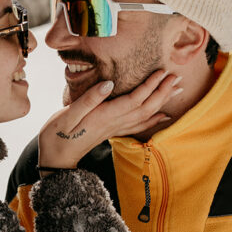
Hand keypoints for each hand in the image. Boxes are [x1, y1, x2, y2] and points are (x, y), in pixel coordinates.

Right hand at [37, 69, 181, 170]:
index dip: (150, 85)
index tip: (161, 71)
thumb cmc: (57, 135)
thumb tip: (109, 83)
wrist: (55, 160)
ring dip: (162, 102)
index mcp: (104, 116)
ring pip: (145, 115)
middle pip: (145, 107)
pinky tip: (163, 114)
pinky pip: (139, 125)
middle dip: (162, 92)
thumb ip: (89, 99)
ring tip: (176, 90)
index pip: (134, 99)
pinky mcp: (112, 131)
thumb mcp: (67, 115)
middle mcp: (114, 123)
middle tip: (176, 77)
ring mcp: (115, 129)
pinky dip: (154, 118)